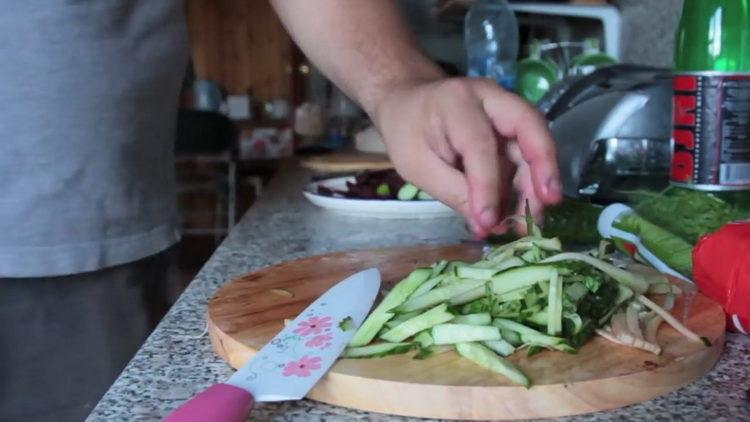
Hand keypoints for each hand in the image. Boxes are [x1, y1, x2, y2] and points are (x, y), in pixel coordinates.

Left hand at [372, 77, 561, 236]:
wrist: (406, 103)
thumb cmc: (407, 131)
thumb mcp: (416, 165)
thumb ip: (452, 190)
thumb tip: (486, 223)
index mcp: (457, 102)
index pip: (480, 145)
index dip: (487, 186)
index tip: (487, 222)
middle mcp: (490, 98)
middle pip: (529, 126)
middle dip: (543, 166)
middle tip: (548, 203)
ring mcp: (504, 112)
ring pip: (533, 143)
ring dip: (536, 183)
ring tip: (529, 222)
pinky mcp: (510, 129)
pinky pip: (525, 156)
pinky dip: (526, 185)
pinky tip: (518, 212)